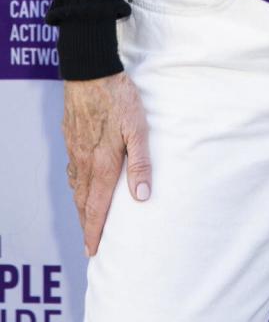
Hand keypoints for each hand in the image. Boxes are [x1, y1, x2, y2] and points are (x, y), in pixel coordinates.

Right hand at [63, 71, 151, 255]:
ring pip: (76, 187)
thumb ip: (141, 162)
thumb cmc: (118, 98)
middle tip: (90, 243)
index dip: (95, 230)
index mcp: (102, 164)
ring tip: (87, 219)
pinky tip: (79, 184)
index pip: (97, 207)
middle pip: (84, 202)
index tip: (94, 250)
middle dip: (87, 225)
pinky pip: (72, 169)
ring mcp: (75, 149)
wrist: (89, 73)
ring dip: (81, 207)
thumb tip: (143, 196)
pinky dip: (76, 185)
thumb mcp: (138, 128)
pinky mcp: (71, 137)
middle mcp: (85, 162)